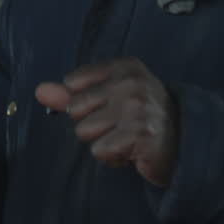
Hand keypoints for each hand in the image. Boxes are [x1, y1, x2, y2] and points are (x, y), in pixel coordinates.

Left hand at [35, 58, 179, 186]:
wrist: (184, 143)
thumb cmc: (140, 118)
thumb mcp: (109, 97)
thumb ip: (71, 94)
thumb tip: (40, 91)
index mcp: (124, 67)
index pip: (73, 83)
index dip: (84, 102)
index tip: (110, 106)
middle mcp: (132, 83)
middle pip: (75, 108)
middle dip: (92, 124)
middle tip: (120, 126)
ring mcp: (137, 108)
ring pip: (85, 131)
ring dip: (102, 142)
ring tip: (125, 138)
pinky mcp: (140, 135)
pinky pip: (100, 151)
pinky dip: (112, 157)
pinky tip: (132, 151)